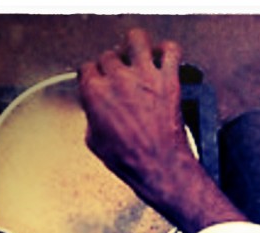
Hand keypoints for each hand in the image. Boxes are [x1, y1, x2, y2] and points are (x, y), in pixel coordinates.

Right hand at [78, 28, 245, 232]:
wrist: (160, 167)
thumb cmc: (131, 160)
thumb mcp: (94, 140)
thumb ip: (92, 115)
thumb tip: (96, 111)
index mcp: (95, 91)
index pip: (87, 68)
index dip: (94, 76)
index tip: (100, 81)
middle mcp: (118, 79)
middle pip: (109, 55)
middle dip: (114, 65)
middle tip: (121, 76)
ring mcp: (144, 77)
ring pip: (135, 39)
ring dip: (135, 46)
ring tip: (138, 56)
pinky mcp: (168, 80)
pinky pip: (171, 50)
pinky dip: (168, 50)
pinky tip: (164, 58)